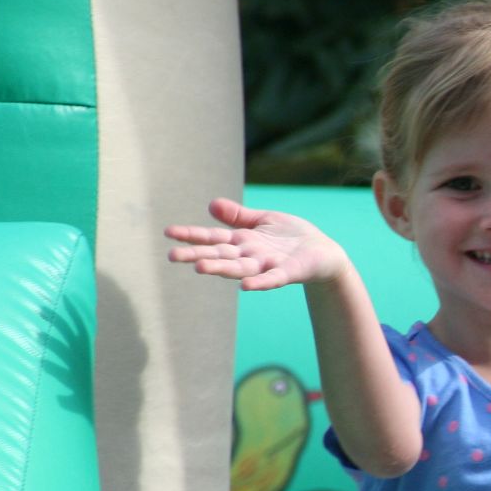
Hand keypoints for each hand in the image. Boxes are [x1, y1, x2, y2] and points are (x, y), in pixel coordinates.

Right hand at [165, 197, 347, 290]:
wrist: (323, 252)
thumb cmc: (291, 236)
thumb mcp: (263, 220)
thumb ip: (238, 216)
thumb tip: (211, 204)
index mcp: (242, 241)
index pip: (212, 238)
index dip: (192, 235)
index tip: (168, 232)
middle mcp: (250, 255)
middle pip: (220, 255)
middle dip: (196, 255)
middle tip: (171, 255)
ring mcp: (268, 265)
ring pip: (240, 268)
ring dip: (220, 269)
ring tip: (199, 268)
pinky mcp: (288, 272)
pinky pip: (273, 279)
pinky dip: (260, 283)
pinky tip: (246, 287)